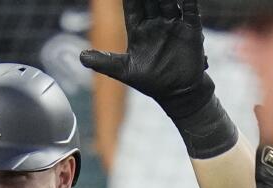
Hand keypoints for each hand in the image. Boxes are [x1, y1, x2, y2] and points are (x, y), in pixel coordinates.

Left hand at [80, 0, 210, 118]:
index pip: (132, 6)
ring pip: (169, 1)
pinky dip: (189, 1)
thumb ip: (104, 62)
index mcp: (138, 30)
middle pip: (150, 0)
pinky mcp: (191, 30)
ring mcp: (173, 24)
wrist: (177, 94)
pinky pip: (191, 11)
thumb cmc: (150, 82)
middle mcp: (155, 23)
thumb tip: (81, 56)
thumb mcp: (124, 71)